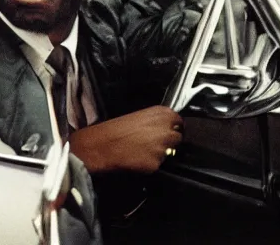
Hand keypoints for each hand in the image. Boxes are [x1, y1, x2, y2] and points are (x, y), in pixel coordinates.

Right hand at [68, 105, 182, 173]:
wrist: (100, 145)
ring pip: (168, 153)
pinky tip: (137, 158)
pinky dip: (149, 164)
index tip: (165, 131)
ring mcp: (162, 148)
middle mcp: (166, 130)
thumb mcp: (137, 115)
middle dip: (167, 142)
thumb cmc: (113, 130)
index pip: (179, 121)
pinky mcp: (156, 163)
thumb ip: (156, 120)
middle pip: (177, 138)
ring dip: (158, 153)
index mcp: (162, 114)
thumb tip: (166, 127)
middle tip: (150, 142)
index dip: (172, 127)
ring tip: (140, 150)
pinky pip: (157, 165)